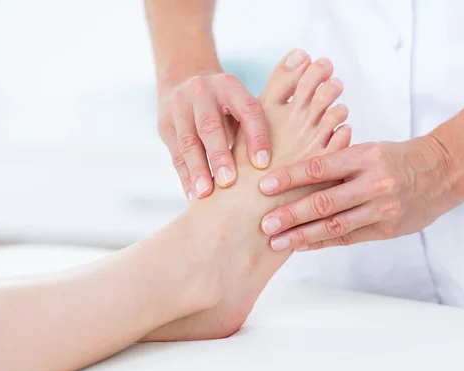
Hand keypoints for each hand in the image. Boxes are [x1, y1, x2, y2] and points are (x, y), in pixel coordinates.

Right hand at [158, 72, 271, 200]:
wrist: (184, 81)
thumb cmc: (228, 104)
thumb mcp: (244, 101)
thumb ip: (267, 119)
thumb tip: (298, 147)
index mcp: (230, 86)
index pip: (247, 110)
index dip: (256, 137)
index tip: (263, 165)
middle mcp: (202, 92)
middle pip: (210, 126)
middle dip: (219, 155)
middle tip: (229, 182)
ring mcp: (179, 107)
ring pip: (188, 142)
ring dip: (197, 170)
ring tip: (205, 195)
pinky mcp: (164, 125)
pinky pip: (175, 155)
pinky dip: (185, 177)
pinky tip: (194, 196)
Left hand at [258, 136, 456, 250]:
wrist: (441, 172)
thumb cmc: (395, 158)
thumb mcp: (367, 151)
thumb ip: (336, 164)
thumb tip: (293, 177)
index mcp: (365, 157)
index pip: (320, 167)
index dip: (290, 178)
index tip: (264, 186)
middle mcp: (374, 183)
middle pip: (324, 201)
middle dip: (291, 214)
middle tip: (264, 223)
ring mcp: (381, 209)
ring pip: (335, 225)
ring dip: (302, 235)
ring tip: (276, 241)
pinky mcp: (386, 229)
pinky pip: (348, 237)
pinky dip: (322, 241)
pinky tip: (301, 245)